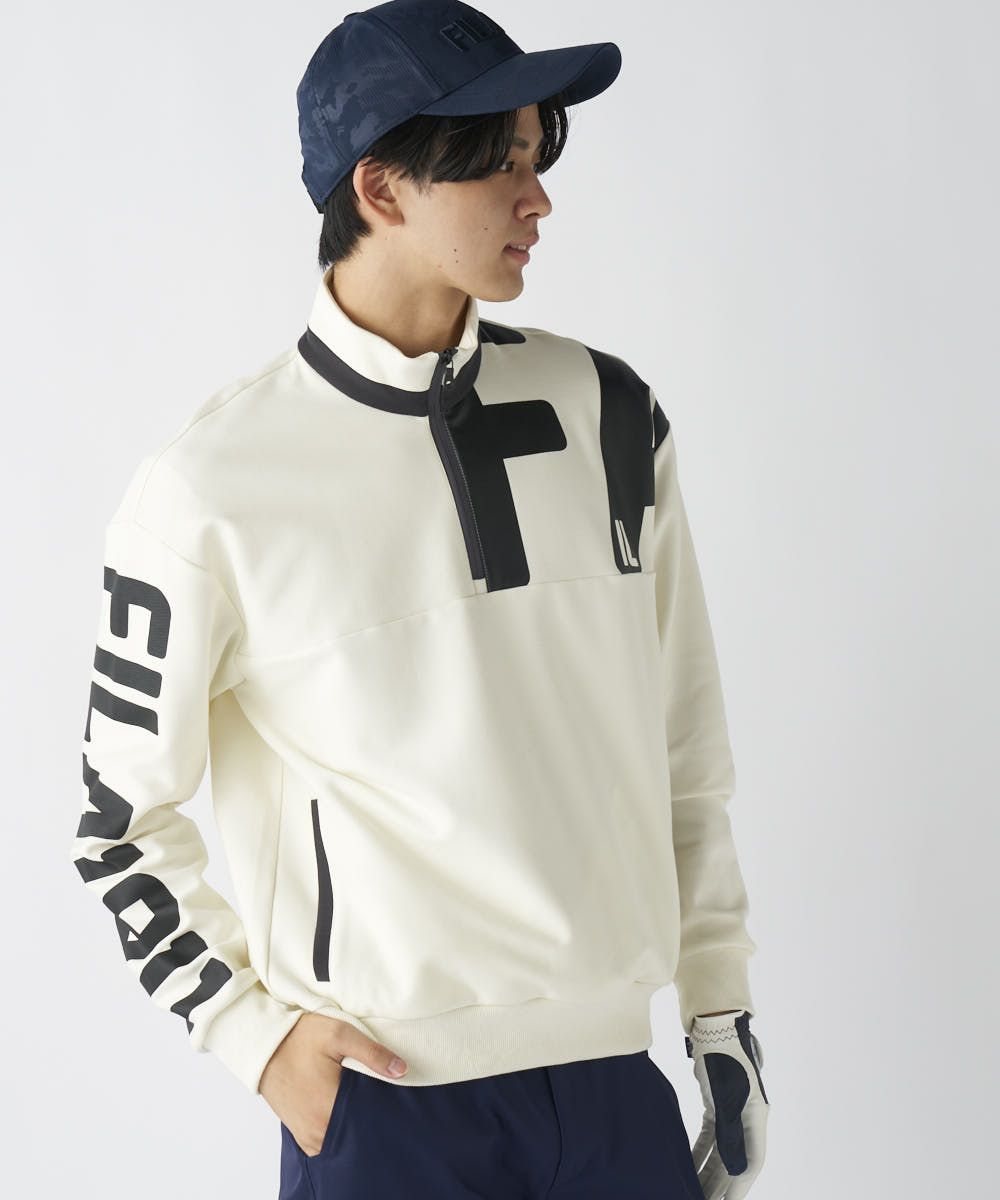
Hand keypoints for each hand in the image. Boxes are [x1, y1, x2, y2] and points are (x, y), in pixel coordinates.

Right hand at [258, 1012, 408, 1155]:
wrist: (263, 1046)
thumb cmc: (300, 1037)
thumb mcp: (339, 1034)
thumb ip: (372, 1054)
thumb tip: (402, 1071)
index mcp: (330, 1107)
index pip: (370, 1119)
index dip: (384, 1108)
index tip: (391, 1094)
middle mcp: (318, 1130)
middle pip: (357, 1131)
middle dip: (370, 1116)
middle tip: (375, 1093)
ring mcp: (308, 1136)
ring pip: (342, 1139)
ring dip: (353, 1124)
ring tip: (358, 1099)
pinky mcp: (301, 1136)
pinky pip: (327, 1142)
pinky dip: (338, 1129)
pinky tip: (343, 1109)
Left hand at [685, 1009, 768, 1198]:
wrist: (714, 1023)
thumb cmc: (722, 1056)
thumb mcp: (726, 1096)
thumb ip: (730, 1131)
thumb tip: (734, 1169)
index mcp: (756, 1116)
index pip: (750, 1163)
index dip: (739, 1187)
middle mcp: (748, 1117)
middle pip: (734, 1161)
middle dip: (720, 1185)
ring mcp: (733, 1110)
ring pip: (721, 1151)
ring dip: (708, 1172)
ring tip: (693, 1191)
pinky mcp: (717, 1104)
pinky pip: (709, 1136)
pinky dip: (700, 1152)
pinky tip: (688, 1165)